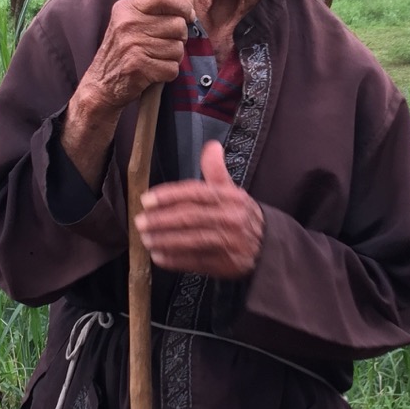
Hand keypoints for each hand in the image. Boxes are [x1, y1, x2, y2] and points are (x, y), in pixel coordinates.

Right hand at [79, 0, 194, 115]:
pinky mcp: (139, 67)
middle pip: (177, 24)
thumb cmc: (122, 51)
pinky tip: (155, 72)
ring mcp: (133, 46)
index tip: (188, 15)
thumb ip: (160, 8)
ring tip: (157, 58)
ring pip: (178, 48)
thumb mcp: (133, 22)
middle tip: (165, 44)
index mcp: (126, 8)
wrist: (101, 84)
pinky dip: (168, 73)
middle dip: (179, 37)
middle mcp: (128, 24)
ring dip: (173, 57)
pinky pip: (173, 68)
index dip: (181, 4)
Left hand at [135, 140, 264, 278]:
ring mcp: (228, 243)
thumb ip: (216, 170)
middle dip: (161, 220)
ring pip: (190, 240)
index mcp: (230, 197)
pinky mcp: (225, 264)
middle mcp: (230, 218)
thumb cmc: (242, 214)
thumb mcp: (233, 190)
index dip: (169, 196)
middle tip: (140, 221)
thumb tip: (212, 145)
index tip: (146, 200)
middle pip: (190, 217)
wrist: (269, 247)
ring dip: (164, 240)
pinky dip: (175, 260)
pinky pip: (195, 261)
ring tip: (145, 238)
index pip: (195, 193)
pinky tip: (158, 257)